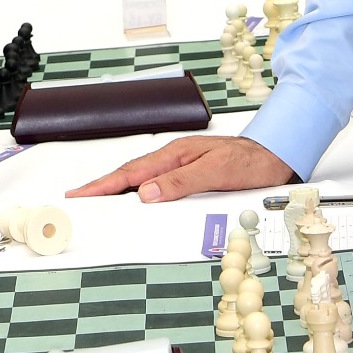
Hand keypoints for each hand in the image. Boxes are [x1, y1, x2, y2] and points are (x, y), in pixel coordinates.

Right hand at [69, 135, 292, 201]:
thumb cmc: (249, 163)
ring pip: (141, 179)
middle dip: (102, 186)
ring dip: (118, 188)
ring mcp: (181, 165)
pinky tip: (134, 197)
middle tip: (78, 197)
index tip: (82, 193)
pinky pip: (156, 183)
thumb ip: (180, 182)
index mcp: (175, 155)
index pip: (132, 173)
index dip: (104, 185)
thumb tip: (147, 193)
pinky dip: (138, 190)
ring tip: (97, 197)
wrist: (274, 156)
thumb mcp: (215, 172)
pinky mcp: (189, 174)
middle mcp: (174, 159)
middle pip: (130, 175)